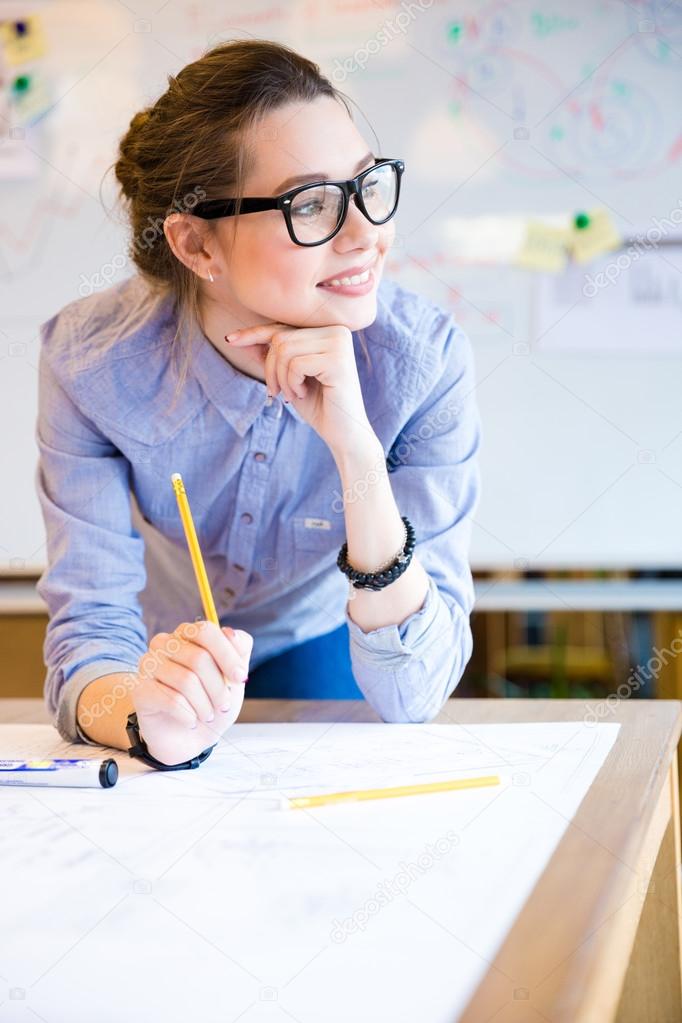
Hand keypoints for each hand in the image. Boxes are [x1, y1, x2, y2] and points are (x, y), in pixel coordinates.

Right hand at [131, 620, 251, 765]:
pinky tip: (191, 721)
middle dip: (218, 687)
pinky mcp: (141, 690)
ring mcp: (148, 665)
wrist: (190, 738)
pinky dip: (189, 715)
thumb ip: (238, 650)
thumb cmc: (212, 701)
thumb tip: (230, 632)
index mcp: (187, 634)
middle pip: (198, 658)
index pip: (205, 631)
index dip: (227, 655)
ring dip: (204, 705)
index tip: (241, 678)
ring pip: (186, 681)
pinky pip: (171, 700)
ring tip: (207, 715)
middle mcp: (164, 644)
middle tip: (223, 706)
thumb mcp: (234, 677)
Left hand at [225, 323, 375, 456]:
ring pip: (284, 350)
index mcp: (327, 330)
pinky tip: (303, 394)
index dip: (254, 334)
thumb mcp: (288, 377)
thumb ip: (269, 356)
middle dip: (270, 368)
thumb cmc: (318, 404)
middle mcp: (337, 331)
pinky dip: (291, 383)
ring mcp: (339, 343)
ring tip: (293, 394)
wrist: (344, 433)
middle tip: (277, 392)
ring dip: (281, 378)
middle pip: (280, 338)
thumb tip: (238, 338)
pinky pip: (295, 364)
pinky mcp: (338, 360)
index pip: (283, 327)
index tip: (229, 340)